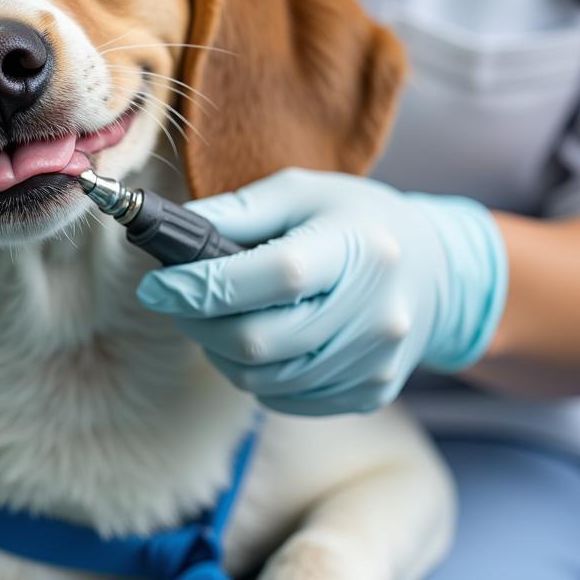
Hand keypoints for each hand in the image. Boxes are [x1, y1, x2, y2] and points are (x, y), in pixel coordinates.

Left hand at [136, 169, 506, 414]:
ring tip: (212, 317)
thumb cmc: (356, 220)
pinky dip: (252, 375)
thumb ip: (238, 211)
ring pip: (263, 380)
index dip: (203, 285)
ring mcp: (375, 362)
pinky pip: (286, 400)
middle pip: (259, 340)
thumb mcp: (302, 192)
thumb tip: (173, 233)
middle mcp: (375, 312)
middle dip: (197, 322)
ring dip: (218, 351)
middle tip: (175, 300)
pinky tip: (252, 341)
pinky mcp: (370, 394)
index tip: (155, 286)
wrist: (437, 272)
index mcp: (359, 247)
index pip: (272, 276)